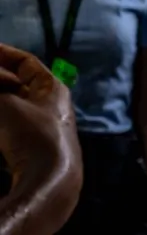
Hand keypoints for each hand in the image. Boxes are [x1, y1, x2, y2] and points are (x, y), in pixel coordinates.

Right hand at [0, 44, 82, 232]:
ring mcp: (39, 129)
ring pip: (8, 109)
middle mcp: (49, 105)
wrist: (50, 182)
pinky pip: (6, 131)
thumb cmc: (34, 136)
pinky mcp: (29, 151)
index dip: (3, 54)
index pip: (26, 63)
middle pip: (14, 86)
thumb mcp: (5, 106)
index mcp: (52, 88)